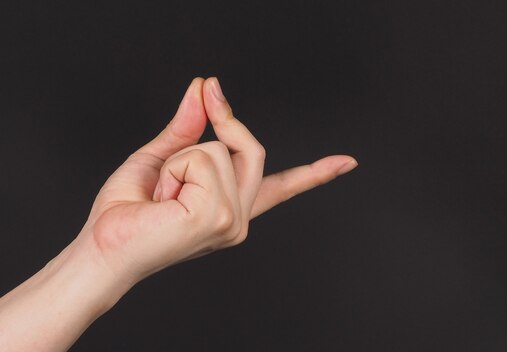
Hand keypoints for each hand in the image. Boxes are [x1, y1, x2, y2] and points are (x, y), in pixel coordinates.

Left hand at [76, 77, 357, 285]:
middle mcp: (239, 217)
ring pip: (220, 150)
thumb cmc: (126, 213)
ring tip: (162, 193)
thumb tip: (203, 89)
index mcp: (231, 207)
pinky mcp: (219, 219)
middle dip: (224, 121)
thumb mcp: (161, 159)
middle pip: (251, 148)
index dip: (315, 173)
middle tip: (207, 98)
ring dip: (180, 161)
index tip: (348, 162)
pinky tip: (164, 200)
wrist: (103, 247)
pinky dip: (174, 170)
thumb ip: (188, 127)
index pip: (281, 187)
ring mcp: (233, 221)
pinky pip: (203, 159)